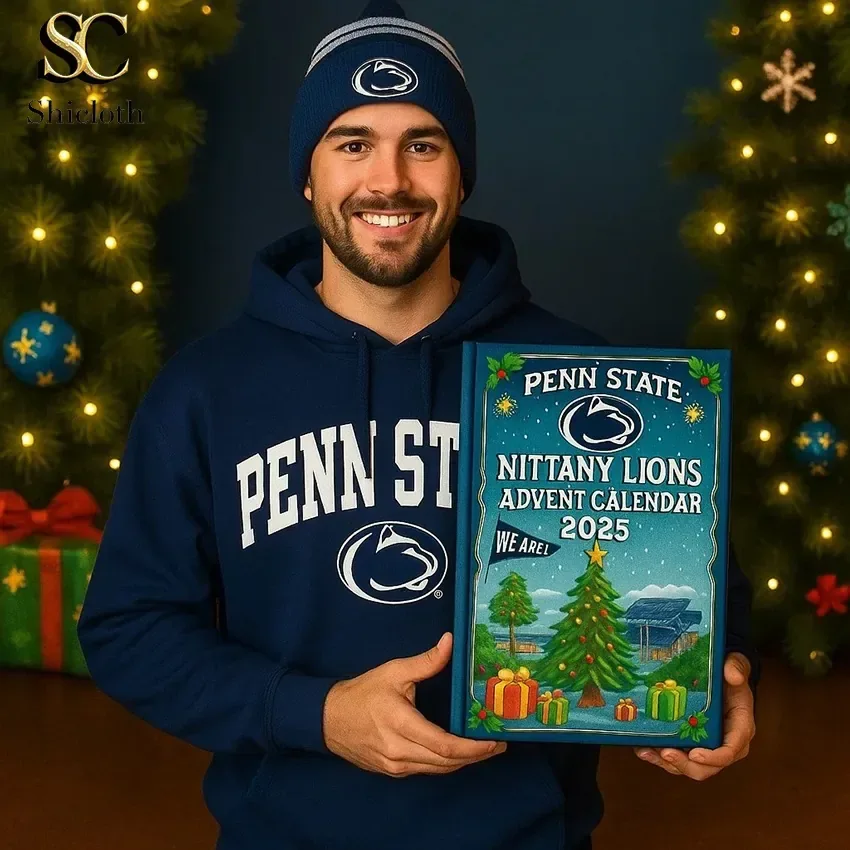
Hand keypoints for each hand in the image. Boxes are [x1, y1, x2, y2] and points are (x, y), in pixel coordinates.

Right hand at [323, 631, 506, 777]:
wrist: (327, 719)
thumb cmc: (361, 693)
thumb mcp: (393, 671)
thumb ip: (425, 661)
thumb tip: (451, 643)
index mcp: (401, 725)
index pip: (444, 746)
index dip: (473, 747)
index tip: (494, 741)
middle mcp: (399, 752)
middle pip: (446, 763)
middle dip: (475, 756)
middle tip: (497, 744)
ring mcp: (395, 767)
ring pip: (437, 770)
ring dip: (462, 762)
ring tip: (484, 749)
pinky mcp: (392, 771)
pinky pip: (425, 770)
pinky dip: (445, 763)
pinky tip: (457, 753)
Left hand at [634, 652, 754, 779]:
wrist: (722, 675)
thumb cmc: (730, 674)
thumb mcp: (737, 666)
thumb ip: (736, 668)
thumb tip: (733, 675)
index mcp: (740, 728)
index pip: (730, 751)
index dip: (713, 757)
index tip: (695, 754)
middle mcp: (725, 743)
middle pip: (708, 767)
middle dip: (685, 764)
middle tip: (665, 753)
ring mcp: (707, 746)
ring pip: (689, 766)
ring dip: (668, 763)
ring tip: (647, 752)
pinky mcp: (692, 743)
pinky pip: (678, 756)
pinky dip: (660, 756)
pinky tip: (643, 748)